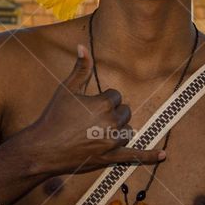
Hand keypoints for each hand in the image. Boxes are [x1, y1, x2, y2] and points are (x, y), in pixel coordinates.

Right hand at [17, 45, 165, 176]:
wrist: (42, 148)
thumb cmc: (53, 117)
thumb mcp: (67, 89)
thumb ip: (80, 68)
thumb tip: (82, 46)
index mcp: (104, 104)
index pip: (116, 96)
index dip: (102, 100)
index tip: (86, 107)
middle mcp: (112, 122)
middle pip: (124, 112)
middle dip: (111, 114)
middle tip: (89, 120)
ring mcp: (112, 141)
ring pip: (127, 130)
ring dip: (118, 130)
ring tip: (97, 132)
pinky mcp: (110, 157)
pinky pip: (134, 156)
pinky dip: (150, 155)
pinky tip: (163, 154)